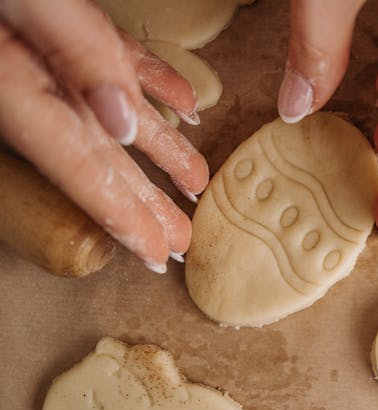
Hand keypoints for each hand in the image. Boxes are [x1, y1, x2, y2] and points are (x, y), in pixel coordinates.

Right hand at [0, 0, 209, 272]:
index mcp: (11, 79)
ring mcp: (29, 47)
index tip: (156, 252)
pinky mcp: (45, 18)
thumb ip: (71, 48)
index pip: (78, 162)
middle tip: (176, 241)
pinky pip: (99, 54)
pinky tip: (181, 101)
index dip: (120, 213)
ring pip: (103, 107)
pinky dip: (142, 78)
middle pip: (91, 150)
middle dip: (137, 199)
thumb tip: (120, 121)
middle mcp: (20, 73)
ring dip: (154, 144)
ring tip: (194, 179)